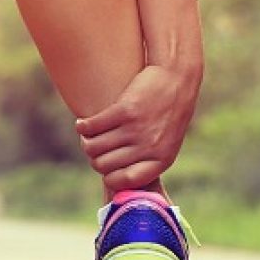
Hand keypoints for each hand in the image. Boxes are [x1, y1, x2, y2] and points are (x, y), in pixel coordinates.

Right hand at [75, 64, 200, 191]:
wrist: (177, 77)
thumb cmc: (168, 114)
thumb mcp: (167, 143)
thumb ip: (146, 161)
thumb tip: (114, 181)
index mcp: (161, 160)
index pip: (124, 181)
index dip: (109, 177)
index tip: (106, 169)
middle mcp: (148, 147)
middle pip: (102, 165)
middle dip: (94, 157)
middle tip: (96, 147)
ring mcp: (136, 129)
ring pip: (93, 147)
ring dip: (85, 141)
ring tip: (88, 135)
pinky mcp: (124, 111)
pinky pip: (91, 127)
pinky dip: (82, 126)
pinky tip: (84, 123)